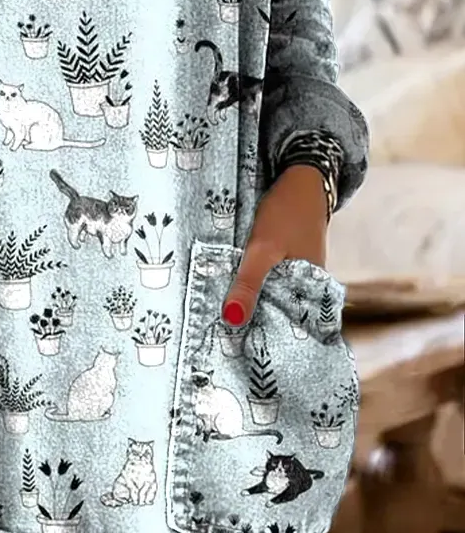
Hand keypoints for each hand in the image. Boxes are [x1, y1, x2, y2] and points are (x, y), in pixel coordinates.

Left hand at [221, 164, 327, 327]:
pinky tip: (232, 291)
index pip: (288, 328)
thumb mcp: (263, 249)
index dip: (265, 341)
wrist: (301, 178)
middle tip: (221, 342)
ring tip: (220, 323)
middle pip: (277, 313)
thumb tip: (232, 320)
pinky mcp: (287, 261)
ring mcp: (298, 274)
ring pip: (271, 296)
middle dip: (253, 325)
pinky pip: (268, 281)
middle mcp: (307, 287)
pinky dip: (252, 286)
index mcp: (311, 292)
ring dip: (250, 304)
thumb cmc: (287, 213)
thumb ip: (249, 283)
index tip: (236, 354)